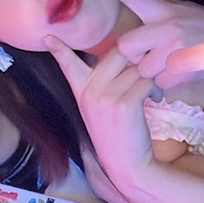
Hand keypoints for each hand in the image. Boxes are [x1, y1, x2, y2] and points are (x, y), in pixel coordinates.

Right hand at [45, 36, 156, 188]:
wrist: (127, 166)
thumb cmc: (118, 134)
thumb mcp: (100, 108)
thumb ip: (103, 83)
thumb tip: (121, 55)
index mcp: (82, 91)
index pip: (68, 65)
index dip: (59, 50)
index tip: (48, 36)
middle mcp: (90, 91)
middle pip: (118, 53)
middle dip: (136, 58)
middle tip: (145, 71)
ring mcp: (105, 97)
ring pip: (136, 67)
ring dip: (150, 75)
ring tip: (152, 90)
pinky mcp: (124, 104)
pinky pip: (146, 81)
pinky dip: (155, 88)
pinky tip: (155, 99)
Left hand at [99, 0, 203, 90]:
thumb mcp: (181, 11)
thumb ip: (157, 20)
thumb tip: (134, 39)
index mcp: (163, 10)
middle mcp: (165, 27)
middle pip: (126, 46)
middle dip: (132, 55)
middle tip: (146, 55)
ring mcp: (174, 49)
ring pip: (143, 70)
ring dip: (151, 72)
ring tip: (168, 65)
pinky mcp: (185, 69)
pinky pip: (161, 84)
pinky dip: (167, 83)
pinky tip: (180, 73)